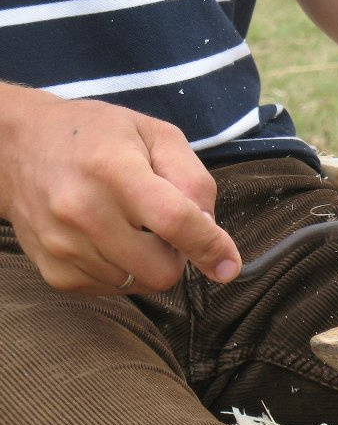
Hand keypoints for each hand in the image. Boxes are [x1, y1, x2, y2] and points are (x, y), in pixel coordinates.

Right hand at [0, 87, 240, 293]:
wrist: (16, 147)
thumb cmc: (97, 137)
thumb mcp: (155, 135)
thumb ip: (193, 180)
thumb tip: (210, 229)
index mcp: (114, 170)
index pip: (175, 221)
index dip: (210, 246)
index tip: (228, 264)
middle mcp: (84, 211)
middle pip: (161, 269)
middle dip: (178, 254)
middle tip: (164, 226)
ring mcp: (64, 245)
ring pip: (140, 283)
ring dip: (149, 261)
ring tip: (129, 224)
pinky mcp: (54, 271)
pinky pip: (113, 289)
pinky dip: (124, 270)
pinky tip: (109, 238)